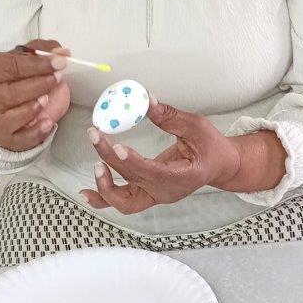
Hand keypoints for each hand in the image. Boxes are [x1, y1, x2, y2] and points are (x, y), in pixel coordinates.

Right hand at [0, 39, 70, 151]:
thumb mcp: (27, 59)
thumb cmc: (16, 80)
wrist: (3, 108)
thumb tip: (61, 52)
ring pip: (14, 115)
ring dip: (34, 107)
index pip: (14, 65)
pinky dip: (36, 131)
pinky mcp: (7, 136)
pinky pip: (21, 137)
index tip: (60, 62)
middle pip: (13, 92)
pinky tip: (47, 123)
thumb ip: (44, 51)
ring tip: (47, 99)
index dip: (39, 64)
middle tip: (58, 77)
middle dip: (40, 84)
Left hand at [78, 102, 235, 213]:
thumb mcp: (196, 126)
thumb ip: (170, 116)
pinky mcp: (147, 195)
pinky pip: (122, 201)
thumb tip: (146, 100)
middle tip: (96, 135)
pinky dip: (102, 198)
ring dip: (105, 187)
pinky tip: (84, 192)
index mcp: (183, 176)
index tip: (117, 147)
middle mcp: (167, 192)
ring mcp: (156, 196)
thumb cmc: (210, 145)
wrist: (218, 165)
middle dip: (110, 160)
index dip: (133, 162)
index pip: (154, 173)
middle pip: (132, 182)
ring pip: (124, 202)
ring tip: (95, 164)